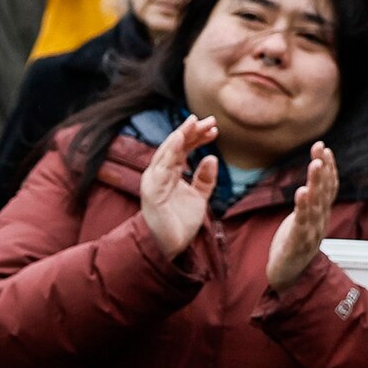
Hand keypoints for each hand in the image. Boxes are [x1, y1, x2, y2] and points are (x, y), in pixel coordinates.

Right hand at [138, 114, 219, 258]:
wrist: (170, 247)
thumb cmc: (180, 223)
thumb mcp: (198, 197)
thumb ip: (205, 179)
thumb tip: (212, 157)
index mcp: (170, 174)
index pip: (183, 149)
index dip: (197, 137)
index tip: (214, 128)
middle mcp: (160, 173)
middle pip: (175, 146)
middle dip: (191, 131)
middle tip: (210, 120)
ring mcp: (154, 181)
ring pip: (167, 152)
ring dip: (181, 135)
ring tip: (194, 123)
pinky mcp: (152, 190)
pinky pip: (161, 166)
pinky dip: (169, 150)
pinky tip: (179, 138)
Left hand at [266, 142, 339, 292]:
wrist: (288, 277)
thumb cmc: (294, 245)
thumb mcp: (304, 219)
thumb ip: (309, 200)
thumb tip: (312, 179)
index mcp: (320, 215)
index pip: (328, 187)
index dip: (328, 167)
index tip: (323, 147)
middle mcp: (319, 221)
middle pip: (324, 192)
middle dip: (324, 169)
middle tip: (321, 150)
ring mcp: (311, 233)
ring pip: (316, 205)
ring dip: (316, 183)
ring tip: (315, 165)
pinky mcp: (297, 243)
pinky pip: (302, 223)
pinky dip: (303, 207)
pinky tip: (302, 192)